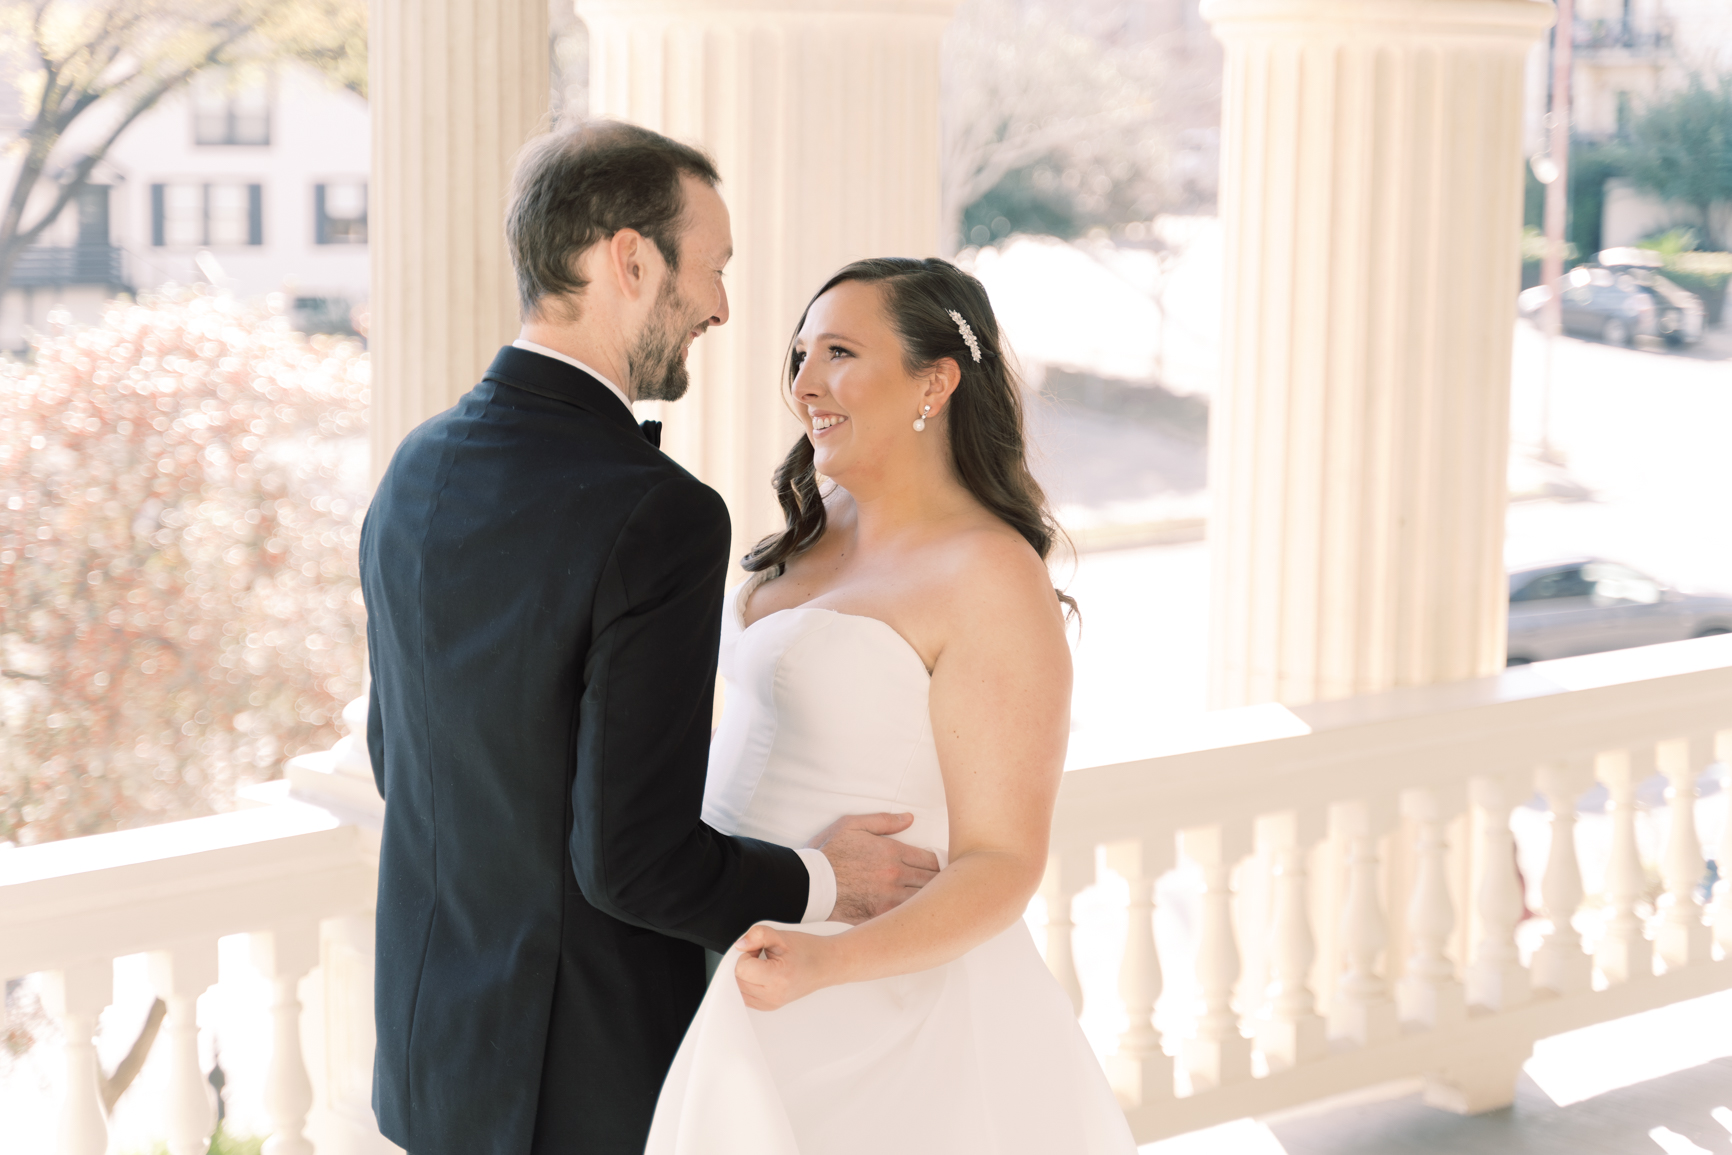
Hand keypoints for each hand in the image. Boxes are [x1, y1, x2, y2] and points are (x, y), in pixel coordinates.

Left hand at [733, 923, 837, 1010]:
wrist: (826, 965)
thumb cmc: (807, 950)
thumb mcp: (782, 936)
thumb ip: (758, 935)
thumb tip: (739, 945)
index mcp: (778, 978)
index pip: (741, 969)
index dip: (746, 953)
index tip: (758, 948)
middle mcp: (773, 996)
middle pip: (737, 980)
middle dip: (744, 963)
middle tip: (760, 954)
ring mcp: (771, 1004)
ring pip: (738, 989)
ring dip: (745, 974)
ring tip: (762, 964)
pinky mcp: (769, 1007)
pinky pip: (745, 996)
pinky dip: (747, 984)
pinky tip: (761, 974)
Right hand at [808, 812, 940, 923]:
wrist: (809, 883)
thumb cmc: (829, 852)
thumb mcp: (853, 825)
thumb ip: (884, 821)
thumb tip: (911, 818)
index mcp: (893, 853)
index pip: (931, 860)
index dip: (942, 863)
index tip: (946, 866)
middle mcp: (895, 877)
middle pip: (933, 881)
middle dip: (945, 882)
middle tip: (953, 884)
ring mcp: (889, 899)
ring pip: (924, 900)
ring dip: (935, 900)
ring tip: (943, 900)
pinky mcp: (879, 916)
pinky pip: (907, 917)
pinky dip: (917, 915)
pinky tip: (923, 915)